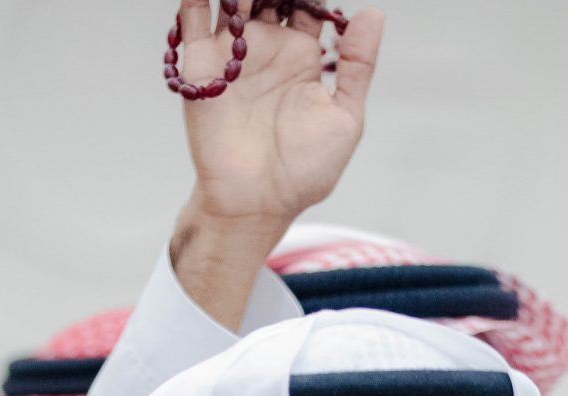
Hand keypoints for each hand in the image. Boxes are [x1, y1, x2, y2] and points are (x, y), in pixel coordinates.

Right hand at [169, 3, 384, 328]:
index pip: (305, 2)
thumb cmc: (303, 173)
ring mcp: (233, 53)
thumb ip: (358, 66)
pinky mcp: (201, 62)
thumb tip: (373, 14)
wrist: (255, 203)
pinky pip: (194, 14)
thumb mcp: (345, 119)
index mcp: (302, 57)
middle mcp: (267, 49)